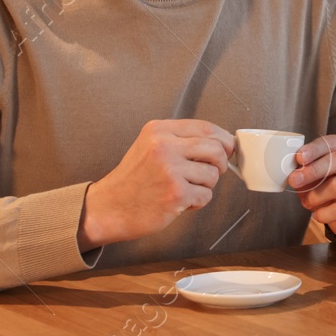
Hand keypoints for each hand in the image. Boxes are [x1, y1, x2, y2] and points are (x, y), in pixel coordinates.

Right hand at [78, 120, 233, 248]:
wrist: (109, 208)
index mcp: (159, 130)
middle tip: (208, 173)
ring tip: (185, 189)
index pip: (206, 127)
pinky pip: (206, 195)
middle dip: (219, 164)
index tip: (226, 149)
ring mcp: (170, 170)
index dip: (223, 140)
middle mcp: (164, 146)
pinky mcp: (176, 194)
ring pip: (213, 174)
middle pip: (216, 149)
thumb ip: (181, 140)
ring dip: (205, 186)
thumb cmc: (133, 180)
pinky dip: (197, 202)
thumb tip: (221, 143)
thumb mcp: (150, 146)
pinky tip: (179, 201)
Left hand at [286, 135, 335, 241]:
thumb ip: (307, 169)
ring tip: (307, 202)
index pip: (332, 142)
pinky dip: (325, 213)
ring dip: (316, 196)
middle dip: (313, 171)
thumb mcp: (318, 174)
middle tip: (294, 180)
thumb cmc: (331, 187)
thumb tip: (292, 172)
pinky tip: (318, 215)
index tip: (298, 158)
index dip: (314, 149)